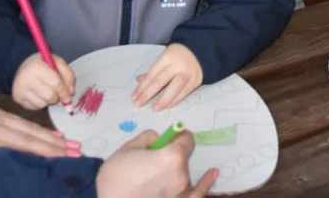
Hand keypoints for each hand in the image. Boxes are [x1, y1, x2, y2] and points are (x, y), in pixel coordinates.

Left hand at [0, 69, 76, 157]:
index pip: (8, 152)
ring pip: (29, 132)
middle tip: (77, 159)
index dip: (31, 159)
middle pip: (27, 141)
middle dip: (53, 151)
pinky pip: (25, 124)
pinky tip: (55, 137)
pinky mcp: (0, 114)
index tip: (51, 168)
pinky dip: (42, 132)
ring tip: (75, 149)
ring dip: (53, 141)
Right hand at [11, 52, 75, 110]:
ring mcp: (20, 90)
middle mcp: (25, 79)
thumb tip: (71, 93)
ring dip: (49, 100)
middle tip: (58, 93)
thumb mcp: (57, 62)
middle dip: (57, 97)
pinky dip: (41, 103)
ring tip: (47, 90)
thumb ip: (68, 75)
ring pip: (43, 104)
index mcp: (37, 66)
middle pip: (50, 96)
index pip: (56, 84)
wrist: (24, 67)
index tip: (69, 98)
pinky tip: (39, 94)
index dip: (65, 92)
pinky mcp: (18, 99)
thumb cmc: (43, 64)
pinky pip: (36, 107)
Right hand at [96, 128, 216, 197]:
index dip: (177, 137)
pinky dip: (205, 184)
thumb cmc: (116, 179)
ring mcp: (181, 193)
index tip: (169, 139)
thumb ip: (149, 138)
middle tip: (149, 162)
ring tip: (152, 176)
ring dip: (173, 172)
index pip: (186, 139)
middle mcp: (181, 175)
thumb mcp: (128, 148)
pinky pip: (197, 194)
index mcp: (172, 157)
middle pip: (182, 158)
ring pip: (182, 175)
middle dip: (170, 156)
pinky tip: (212, 174)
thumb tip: (160, 139)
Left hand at [132, 44, 203, 110]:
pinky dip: (175, 100)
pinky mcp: (196, 81)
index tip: (134, 97)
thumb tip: (138, 81)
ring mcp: (188, 73)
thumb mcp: (164, 58)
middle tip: (138, 104)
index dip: (142, 86)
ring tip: (154, 109)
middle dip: (148, 94)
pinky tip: (167, 106)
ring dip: (163, 100)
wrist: (200, 52)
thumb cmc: (177, 56)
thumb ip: (153, 70)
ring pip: (173, 89)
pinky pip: (184, 93)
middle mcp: (178, 65)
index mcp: (167, 57)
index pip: (152, 74)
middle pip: (160, 81)